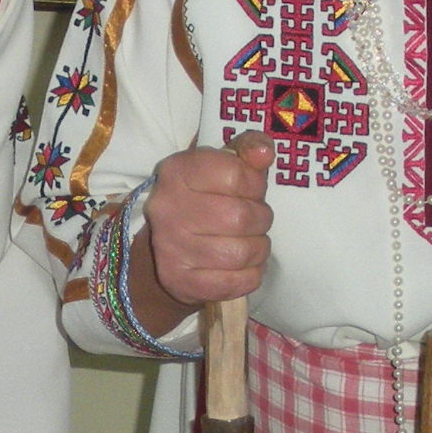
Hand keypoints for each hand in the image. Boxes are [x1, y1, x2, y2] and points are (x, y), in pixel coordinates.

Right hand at [137, 134, 275, 315]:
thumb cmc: (207, 199)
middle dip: (260, 219)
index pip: (237, 174)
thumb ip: (248, 149)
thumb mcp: (224, 165)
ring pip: (243, 253)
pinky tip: (243, 266)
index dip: (256, 185)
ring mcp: (171, 247)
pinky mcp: (180, 281)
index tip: (251, 191)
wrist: (171, 248)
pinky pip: (238, 282)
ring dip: (258, 249)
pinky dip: (251, 275)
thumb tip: (264, 152)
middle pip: (242, 217)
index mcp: (177, 171)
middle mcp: (167, 207)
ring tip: (250, 243)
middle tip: (254, 221)